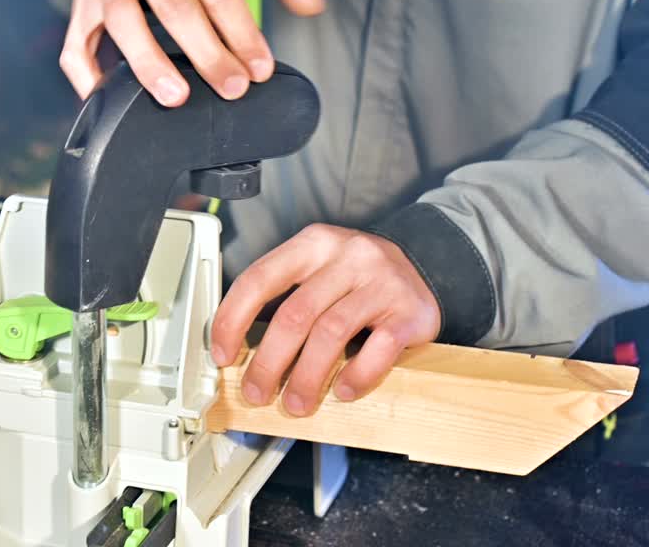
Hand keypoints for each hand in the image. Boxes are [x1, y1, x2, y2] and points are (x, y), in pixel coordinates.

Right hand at [62, 0, 325, 106]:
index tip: (258, 65)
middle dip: (205, 53)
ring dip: (148, 64)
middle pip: (172, 6)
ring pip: (121, 22)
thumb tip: (309, 4)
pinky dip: (87, 76)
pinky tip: (108, 98)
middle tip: (231, 87)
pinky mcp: (81, 0)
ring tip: (174, 97)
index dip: (240, 29)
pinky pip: (76, 42)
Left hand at [210, 224, 440, 415]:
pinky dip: (357, 375)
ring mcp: (381, 282)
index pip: (259, 279)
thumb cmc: (358, 276)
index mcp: (313, 244)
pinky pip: (379, 348)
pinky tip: (343, 391)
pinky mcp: (410, 311)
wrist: (426, 263)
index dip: (232, 320)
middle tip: (256, 392)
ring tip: (296, 404)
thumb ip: (284, 299)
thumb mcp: (318, 270)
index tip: (222, 354)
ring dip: (307, 377)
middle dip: (268, 362)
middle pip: (294, 314)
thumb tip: (240, 353)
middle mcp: (347, 256)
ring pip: (331, 333)